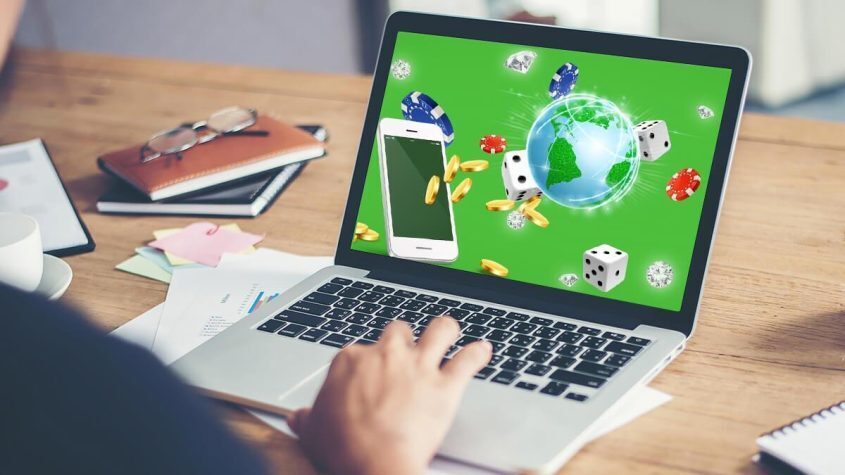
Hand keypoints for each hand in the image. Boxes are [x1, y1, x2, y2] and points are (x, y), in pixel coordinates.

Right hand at [288, 317, 491, 474]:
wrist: (373, 464)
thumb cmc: (343, 449)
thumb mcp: (314, 433)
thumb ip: (309, 419)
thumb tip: (300, 417)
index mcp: (350, 360)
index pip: (361, 349)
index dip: (368, 361)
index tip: (371, 373)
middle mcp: (386, 354)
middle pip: (398, 332)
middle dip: (404, 339)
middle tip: (407, 351)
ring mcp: (417, 366)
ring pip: (439, 330)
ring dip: (446, 329)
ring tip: (450, 330)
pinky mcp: (445, 385)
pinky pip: (468, 359)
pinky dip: (478, 353)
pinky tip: (484, 350)